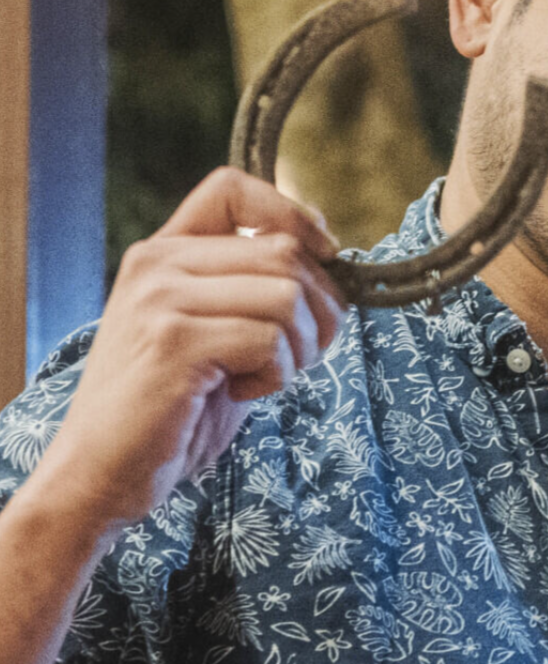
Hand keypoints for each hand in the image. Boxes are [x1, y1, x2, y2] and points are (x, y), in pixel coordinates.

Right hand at [35, 167, 344, 529]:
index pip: (231, 187)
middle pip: (284, 251)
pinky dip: (277, 376)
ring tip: (268, 374)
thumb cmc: (175, 405)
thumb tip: (329, 250)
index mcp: (165, 251)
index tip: (323, 252)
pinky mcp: (174, 342)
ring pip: (286, 296)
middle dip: (321, 307)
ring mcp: (161, 300)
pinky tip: (241, 393)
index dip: (292, 211)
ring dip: (301, 347)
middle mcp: (158, 264)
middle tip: (304, 351)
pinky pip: (269, 340)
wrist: (102, 476)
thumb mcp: (215, 326)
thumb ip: (254, 284)